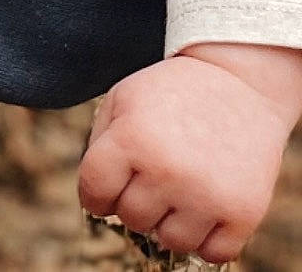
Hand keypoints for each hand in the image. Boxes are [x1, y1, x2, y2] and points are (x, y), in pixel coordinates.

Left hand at [78, 43, 301, 263]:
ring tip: (180, 191)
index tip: (108, 186)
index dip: (96, 194)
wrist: (240, 83)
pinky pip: (214, 254)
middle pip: (132, 219)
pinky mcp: (243, 212)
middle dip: (136, 201)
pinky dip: (206, 239)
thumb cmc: (172, 94)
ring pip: (171, 241)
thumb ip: (99, 146)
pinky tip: (204, 209)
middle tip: (153, 176)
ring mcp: (208, 195)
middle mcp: (168, 172)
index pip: (94, 193)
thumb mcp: (122, 100)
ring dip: (170, 222)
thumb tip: (94, 196)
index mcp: (131, 140)